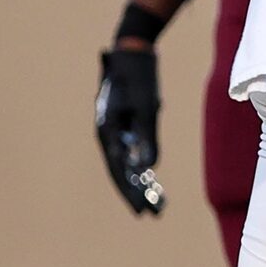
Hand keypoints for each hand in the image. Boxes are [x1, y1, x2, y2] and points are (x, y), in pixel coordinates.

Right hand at [96, 46, 165, 215]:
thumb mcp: (146, 108)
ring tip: (158, 204)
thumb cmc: (138, 78)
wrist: (133, 52)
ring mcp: (118, 130)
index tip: (140, 211)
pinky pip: (135, 150)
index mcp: (107, 131)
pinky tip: (154, 179)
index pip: (118, 169)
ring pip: (128, 162)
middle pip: (122, 170)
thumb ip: (147, 137)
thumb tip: (148, 167)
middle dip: (135, 192)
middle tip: (150, 215)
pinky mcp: (128, 124)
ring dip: (142, 182)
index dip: (129, 192)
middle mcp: (109, 134)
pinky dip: (144, 165)